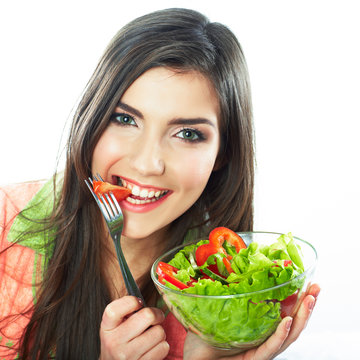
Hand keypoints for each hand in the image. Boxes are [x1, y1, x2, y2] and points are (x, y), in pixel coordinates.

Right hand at [99, 296, 169, 359]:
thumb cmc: (119, 340)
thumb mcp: (114, 324)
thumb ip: (126, 310)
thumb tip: (149, 296)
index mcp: (107, 326)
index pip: (116, 308)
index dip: (132, 301)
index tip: (139, 303)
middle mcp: (114, 342)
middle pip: (147, 316)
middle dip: (156, 314)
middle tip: (156, 316)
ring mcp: (127, 356)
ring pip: (159, 332)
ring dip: (160, 332)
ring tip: (152, 335)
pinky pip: (163, 348)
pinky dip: (162, 346)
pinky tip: (153, 347)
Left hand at [183, 283, 319, 359]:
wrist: (196, 357)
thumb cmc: (205, 334)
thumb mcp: (219, 307)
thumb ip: (227, 290)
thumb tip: (230, 263)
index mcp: (260, 324)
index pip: (284, 310)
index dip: (297, 296)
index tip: (307, 280)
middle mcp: (264, 336)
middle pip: (292, 321)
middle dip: (307, 304)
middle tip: (316, 287)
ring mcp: (261, 349)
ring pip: (288, 335)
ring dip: (301, 317)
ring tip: (309, 300)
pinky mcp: (254, 359)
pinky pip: (270, 347)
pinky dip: (280, 335)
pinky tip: (287, 321)